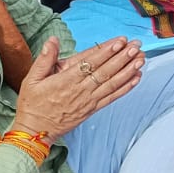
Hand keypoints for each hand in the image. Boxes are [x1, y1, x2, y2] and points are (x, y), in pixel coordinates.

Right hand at [13, 37, 143, 139]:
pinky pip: (112, 97)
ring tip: (141, 58)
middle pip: (105, 71)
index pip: (90, 62)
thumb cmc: (32, 104)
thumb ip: (44, 59)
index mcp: (65, 80)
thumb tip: (53, 40)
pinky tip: (136, 78)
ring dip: (128, 70)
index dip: (106, 51)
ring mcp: (88, 101)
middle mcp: (80, 90)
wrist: (34, 132)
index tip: (120, 41)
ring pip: (112, 83)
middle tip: (136, 45)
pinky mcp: (92, 109)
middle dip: (123, 57)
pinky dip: (126, 88)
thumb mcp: (31, 80)